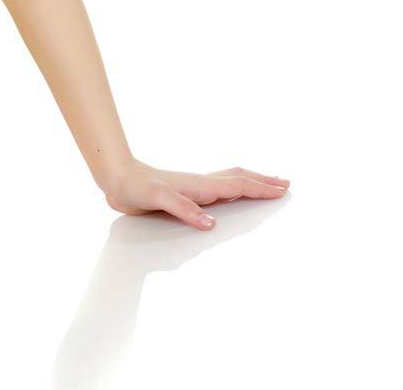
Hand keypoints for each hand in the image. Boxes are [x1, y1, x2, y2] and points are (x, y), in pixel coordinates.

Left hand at [99, 158, 289, 229]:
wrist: (117, 179)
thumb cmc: (137, 188)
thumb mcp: (160, 199)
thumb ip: (185, 210)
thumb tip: (211, 224)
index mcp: (200, 186)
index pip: (238, 185)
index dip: (261, 188)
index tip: (283, 190)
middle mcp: (201, 184)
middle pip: (239, 178)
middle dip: (263, 181)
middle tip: (285, 183)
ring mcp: (194, 187)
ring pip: (229, 180)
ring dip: (250, 181)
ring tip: (265, 183)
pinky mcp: (185, 192)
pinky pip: (218, 188)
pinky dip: (233, 187)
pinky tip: (230, 193)